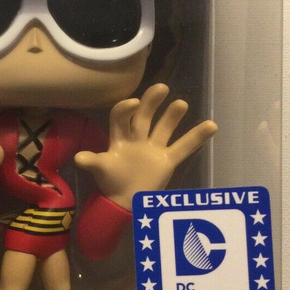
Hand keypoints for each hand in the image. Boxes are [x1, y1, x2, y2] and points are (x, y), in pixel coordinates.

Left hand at [75, 84, 216, 209]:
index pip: (121, 117)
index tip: (133, 103)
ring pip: (164, 128)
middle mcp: (137, 138)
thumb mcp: (100, 170)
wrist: (123, 201)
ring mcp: (153, 148)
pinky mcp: (167, 160)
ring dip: (172, 116)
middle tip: (161, 88)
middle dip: (151, 102)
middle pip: (144, 116)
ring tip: (180, 103)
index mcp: (119, 138)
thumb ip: (92, 161)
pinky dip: (196, 137)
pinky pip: (183, 147)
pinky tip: (211, 125)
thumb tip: (78, 158)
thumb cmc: (110, 181)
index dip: (126, 108)